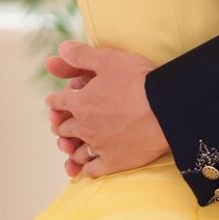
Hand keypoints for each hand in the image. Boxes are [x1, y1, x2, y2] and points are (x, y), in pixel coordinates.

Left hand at [42, 40, 165, 178]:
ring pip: (76, 151)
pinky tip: (89, 165)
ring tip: (72, 145)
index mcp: (80, 102)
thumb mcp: (108, 59)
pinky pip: (92, 170)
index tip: (54, 103)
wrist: (164, 108)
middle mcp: (84, 126)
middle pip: (63, 129)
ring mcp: (98, 146)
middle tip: (60, 124)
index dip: (55, 102)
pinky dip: (87, 168)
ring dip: (71, 147)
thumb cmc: (138, 80)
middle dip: (60, 125)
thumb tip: (60, 48)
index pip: (58, 103)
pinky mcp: (113, 162)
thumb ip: (81, 55)